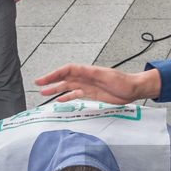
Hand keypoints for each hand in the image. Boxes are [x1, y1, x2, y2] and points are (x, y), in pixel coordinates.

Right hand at [34, 61, 160, 102]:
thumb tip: (79, 70)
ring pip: (68, 87)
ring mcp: (88, 86)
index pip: (67, 70)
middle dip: (50, 81)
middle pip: (64, 78)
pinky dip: (68, 97)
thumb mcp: (107, 75)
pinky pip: (76, 95)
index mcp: (87, 71)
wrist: (133, 89)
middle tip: (38, 85)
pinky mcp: (92, 94)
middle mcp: (85, 78)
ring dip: (56, 89)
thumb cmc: (123, 81)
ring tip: (44, 93)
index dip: (54, 74)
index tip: (43, 79)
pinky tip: (60, 100)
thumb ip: (92, 73)